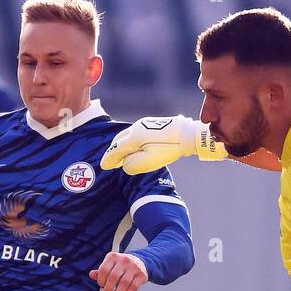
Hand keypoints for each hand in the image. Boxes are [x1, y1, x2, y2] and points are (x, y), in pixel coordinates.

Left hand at [89, 252, 147, 290]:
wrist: (140, 262)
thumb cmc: (120, 266)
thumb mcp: (110, 266)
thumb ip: (100, 272)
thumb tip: (91, 275)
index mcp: (113, 256)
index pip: (103, 270)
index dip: (100, 281)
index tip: (101, 286)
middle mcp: (124, 260)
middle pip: (113, 277)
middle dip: (108, 290)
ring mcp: (134, 267)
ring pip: (124, 283)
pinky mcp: (142, 275)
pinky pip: (133, 287)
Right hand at [101, 115, 225, 174]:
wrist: (187, 134)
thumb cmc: (168, 148)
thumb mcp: (149, 161)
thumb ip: (132, 164)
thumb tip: (124, 164)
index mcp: (134, 137)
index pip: (116, 149)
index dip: (109, 159)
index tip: (104, 166)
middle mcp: (136, 128)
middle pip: (119, 140)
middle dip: (113, 151)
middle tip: (111, 162)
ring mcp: (144, 124)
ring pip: (127, 135)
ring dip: (122, 146)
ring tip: (121, 156)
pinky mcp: (151, 124)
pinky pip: (134, 133)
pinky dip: (130, 141)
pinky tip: (134, 147)